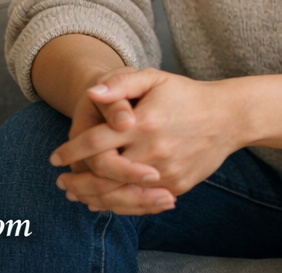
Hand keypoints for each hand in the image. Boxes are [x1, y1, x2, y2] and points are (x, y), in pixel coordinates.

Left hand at [51, 68, 241, 208]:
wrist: (227, 117)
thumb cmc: (185, 94)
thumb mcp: (154, 78)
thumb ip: (120, 84)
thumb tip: (91, 93)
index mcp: (143, 122)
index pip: (96, 142)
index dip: (72, 151)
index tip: (55, 157)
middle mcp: (153, 151)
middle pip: (103, 175)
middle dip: (77, 181)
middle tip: (61, 182)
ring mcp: (165, 172)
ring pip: (119, 195)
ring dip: (92, 197)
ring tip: (76, 195)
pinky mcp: (175, 187)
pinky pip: (140, 202)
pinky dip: (118, 205)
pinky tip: (103, 202)